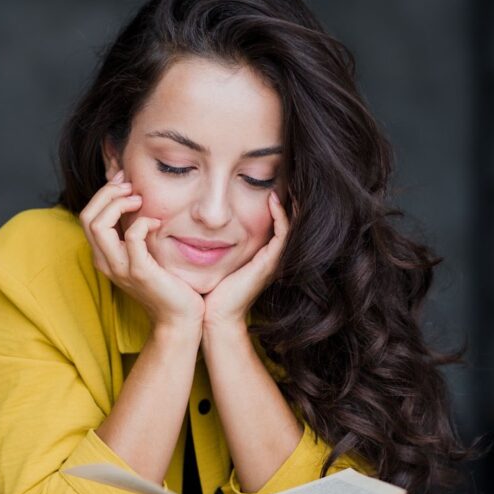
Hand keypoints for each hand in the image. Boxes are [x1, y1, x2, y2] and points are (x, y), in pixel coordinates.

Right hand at [80, 171, 204, 330]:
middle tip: (131, 186)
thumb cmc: (167, 283)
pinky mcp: (140, 272)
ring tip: (140, 199)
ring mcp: (121, 268)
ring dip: (118, 204)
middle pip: (88, 216)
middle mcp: (107, 262)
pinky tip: (157, 222)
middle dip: (107, 193)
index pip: (88, 216)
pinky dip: (143, 223)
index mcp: (105, 256)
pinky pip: (132, 238)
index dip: (103, 193)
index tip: (125, 181)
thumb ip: (137, 231)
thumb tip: (138, 198)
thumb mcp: (147, 253)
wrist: (179, 317)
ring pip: (99, 225)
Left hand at [202, 190, 289, 331]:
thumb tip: (201, 221)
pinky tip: (273, 200)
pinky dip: (281, 216)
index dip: (278, 204)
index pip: (278, 223)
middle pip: (289, 222)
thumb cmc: (211, 290)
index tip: (272, 183)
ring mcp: (273, 260)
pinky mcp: (270, 263)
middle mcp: (272, 257)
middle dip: (289, 200)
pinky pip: (283, 234)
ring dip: (290, 204)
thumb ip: (216, 242)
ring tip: (286, 182)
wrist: (215, 316)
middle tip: (286, 177)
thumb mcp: (217, 258)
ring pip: (291, 226)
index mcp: (263, 256)